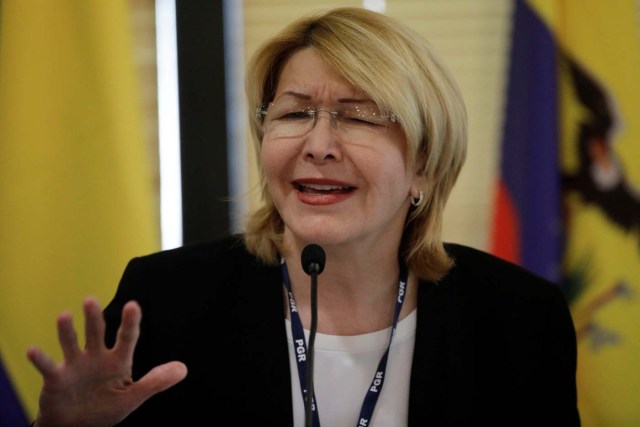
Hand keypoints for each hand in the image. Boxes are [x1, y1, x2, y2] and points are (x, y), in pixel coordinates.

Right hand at [27, 297, 187, 426]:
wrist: (78, 426)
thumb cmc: (106, 407)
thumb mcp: (133, 397)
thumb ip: (155, 382)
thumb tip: (183, 369)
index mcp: (118, 360)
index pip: (127, 337)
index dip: (130, 322)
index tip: (133, 305)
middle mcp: (96, 357)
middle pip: (96, 333)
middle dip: (94, 318)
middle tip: (91, 299)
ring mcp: (75, 366)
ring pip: (70, 343)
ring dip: (67, 331)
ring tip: (64, 315)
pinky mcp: (56, 378)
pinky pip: (47, 367)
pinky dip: (40, 358)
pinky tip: (33, 349)